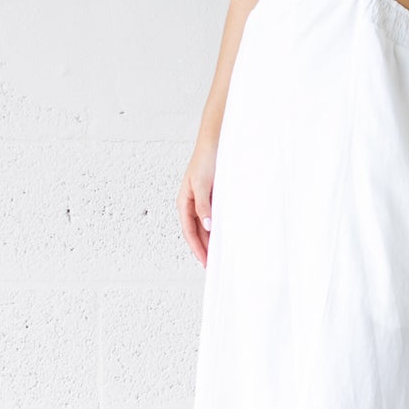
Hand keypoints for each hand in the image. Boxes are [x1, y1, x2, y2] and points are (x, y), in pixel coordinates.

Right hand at [177, 143, 216, 265]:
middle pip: (196, 232)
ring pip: (205, 227)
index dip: (197, 248)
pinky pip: (213, 218)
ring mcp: (201, 202)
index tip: (205, 261)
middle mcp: (191, 204)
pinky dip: (217, 228)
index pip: (189, 232)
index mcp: (184, 203)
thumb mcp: (201, 185)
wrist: (214, 143)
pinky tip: (224, 235)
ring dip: (210, 240)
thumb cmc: (205, 160)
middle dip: (204, 248)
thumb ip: (203, 206)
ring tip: (219, 254)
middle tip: (214, 264)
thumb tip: (207, 226)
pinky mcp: (211, 198)